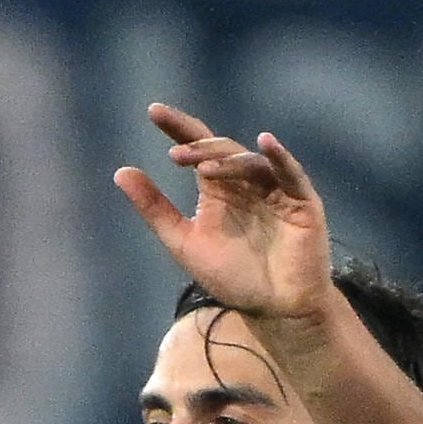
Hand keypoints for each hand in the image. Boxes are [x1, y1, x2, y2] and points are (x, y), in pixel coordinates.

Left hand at [115, 112, 332, 323]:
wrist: (275, 310)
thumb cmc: (235, 279)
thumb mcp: (185, 243)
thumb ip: (156, 209)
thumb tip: (120, 172)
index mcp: (219, 188)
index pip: (198, 147)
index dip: (178, 128)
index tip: (154, 112)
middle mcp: (246, 182)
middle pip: (222, 149)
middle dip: (198, 147)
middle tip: (176, 155)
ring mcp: (275, 189)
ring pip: (250, 162)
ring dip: (227, 161)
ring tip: (203, 169)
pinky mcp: (302, 201)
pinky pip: (291, 172)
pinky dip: (280, 157)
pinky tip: (265, 143)